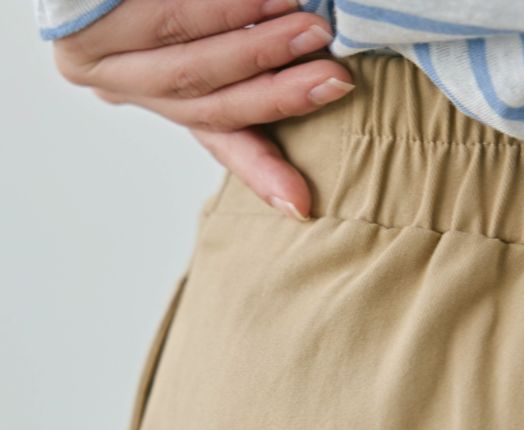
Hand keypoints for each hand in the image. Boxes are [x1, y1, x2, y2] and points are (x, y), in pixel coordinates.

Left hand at [51, 0, 354, 217]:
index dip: (262, 171)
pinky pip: (164, 20)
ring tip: (312, 29)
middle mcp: (125, 85)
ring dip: (258, 50)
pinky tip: (265, 0)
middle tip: (334, 79)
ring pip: (189, 70)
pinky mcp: (78, 28)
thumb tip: (325, 71)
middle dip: (279, 95)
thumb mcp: (197, 31)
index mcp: (156, 92)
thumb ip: (242, 52)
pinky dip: (220, 12)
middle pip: (212, 106)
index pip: (218, 139)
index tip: (301, 204)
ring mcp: (97, 59)